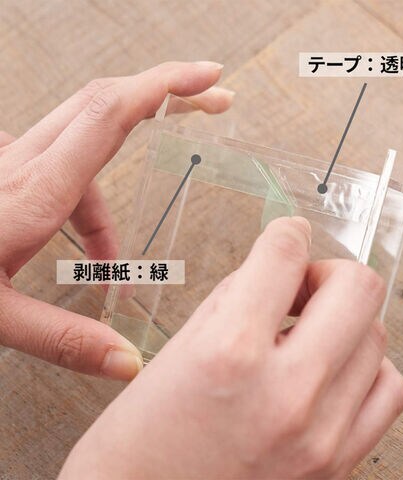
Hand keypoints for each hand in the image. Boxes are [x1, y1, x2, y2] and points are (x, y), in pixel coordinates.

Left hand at [0, 61, 233, 379]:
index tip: (209, 80)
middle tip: (217, 101)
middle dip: (170, 96)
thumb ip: (64, 341)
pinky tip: (89, 256)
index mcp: (32, 192)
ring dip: (120, 191)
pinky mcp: (13, 169)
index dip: (164, 88)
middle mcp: (27, 162)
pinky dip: (92, 212)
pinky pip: (70, 172)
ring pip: (91, 139)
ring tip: (116, 257)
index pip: (108, 114)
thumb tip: (129, 362)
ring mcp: (17, 159)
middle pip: (109, 101)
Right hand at [60, 217, 402, 478]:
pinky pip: (388, 390)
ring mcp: (320, 434)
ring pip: (376, 336)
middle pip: (357, 288)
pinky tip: (332, 370)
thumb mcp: (181, 348)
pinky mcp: (338, 463)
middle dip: (329, 272)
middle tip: (302, 287)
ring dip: (343, 321)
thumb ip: (238, 300)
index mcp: (229, 352)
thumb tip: (279, 273)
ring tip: (309, 334)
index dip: (287, 231)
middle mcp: (284, 393)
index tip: (288, 233)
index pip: (284, 256)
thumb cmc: (144, 438)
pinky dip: (366, 367)